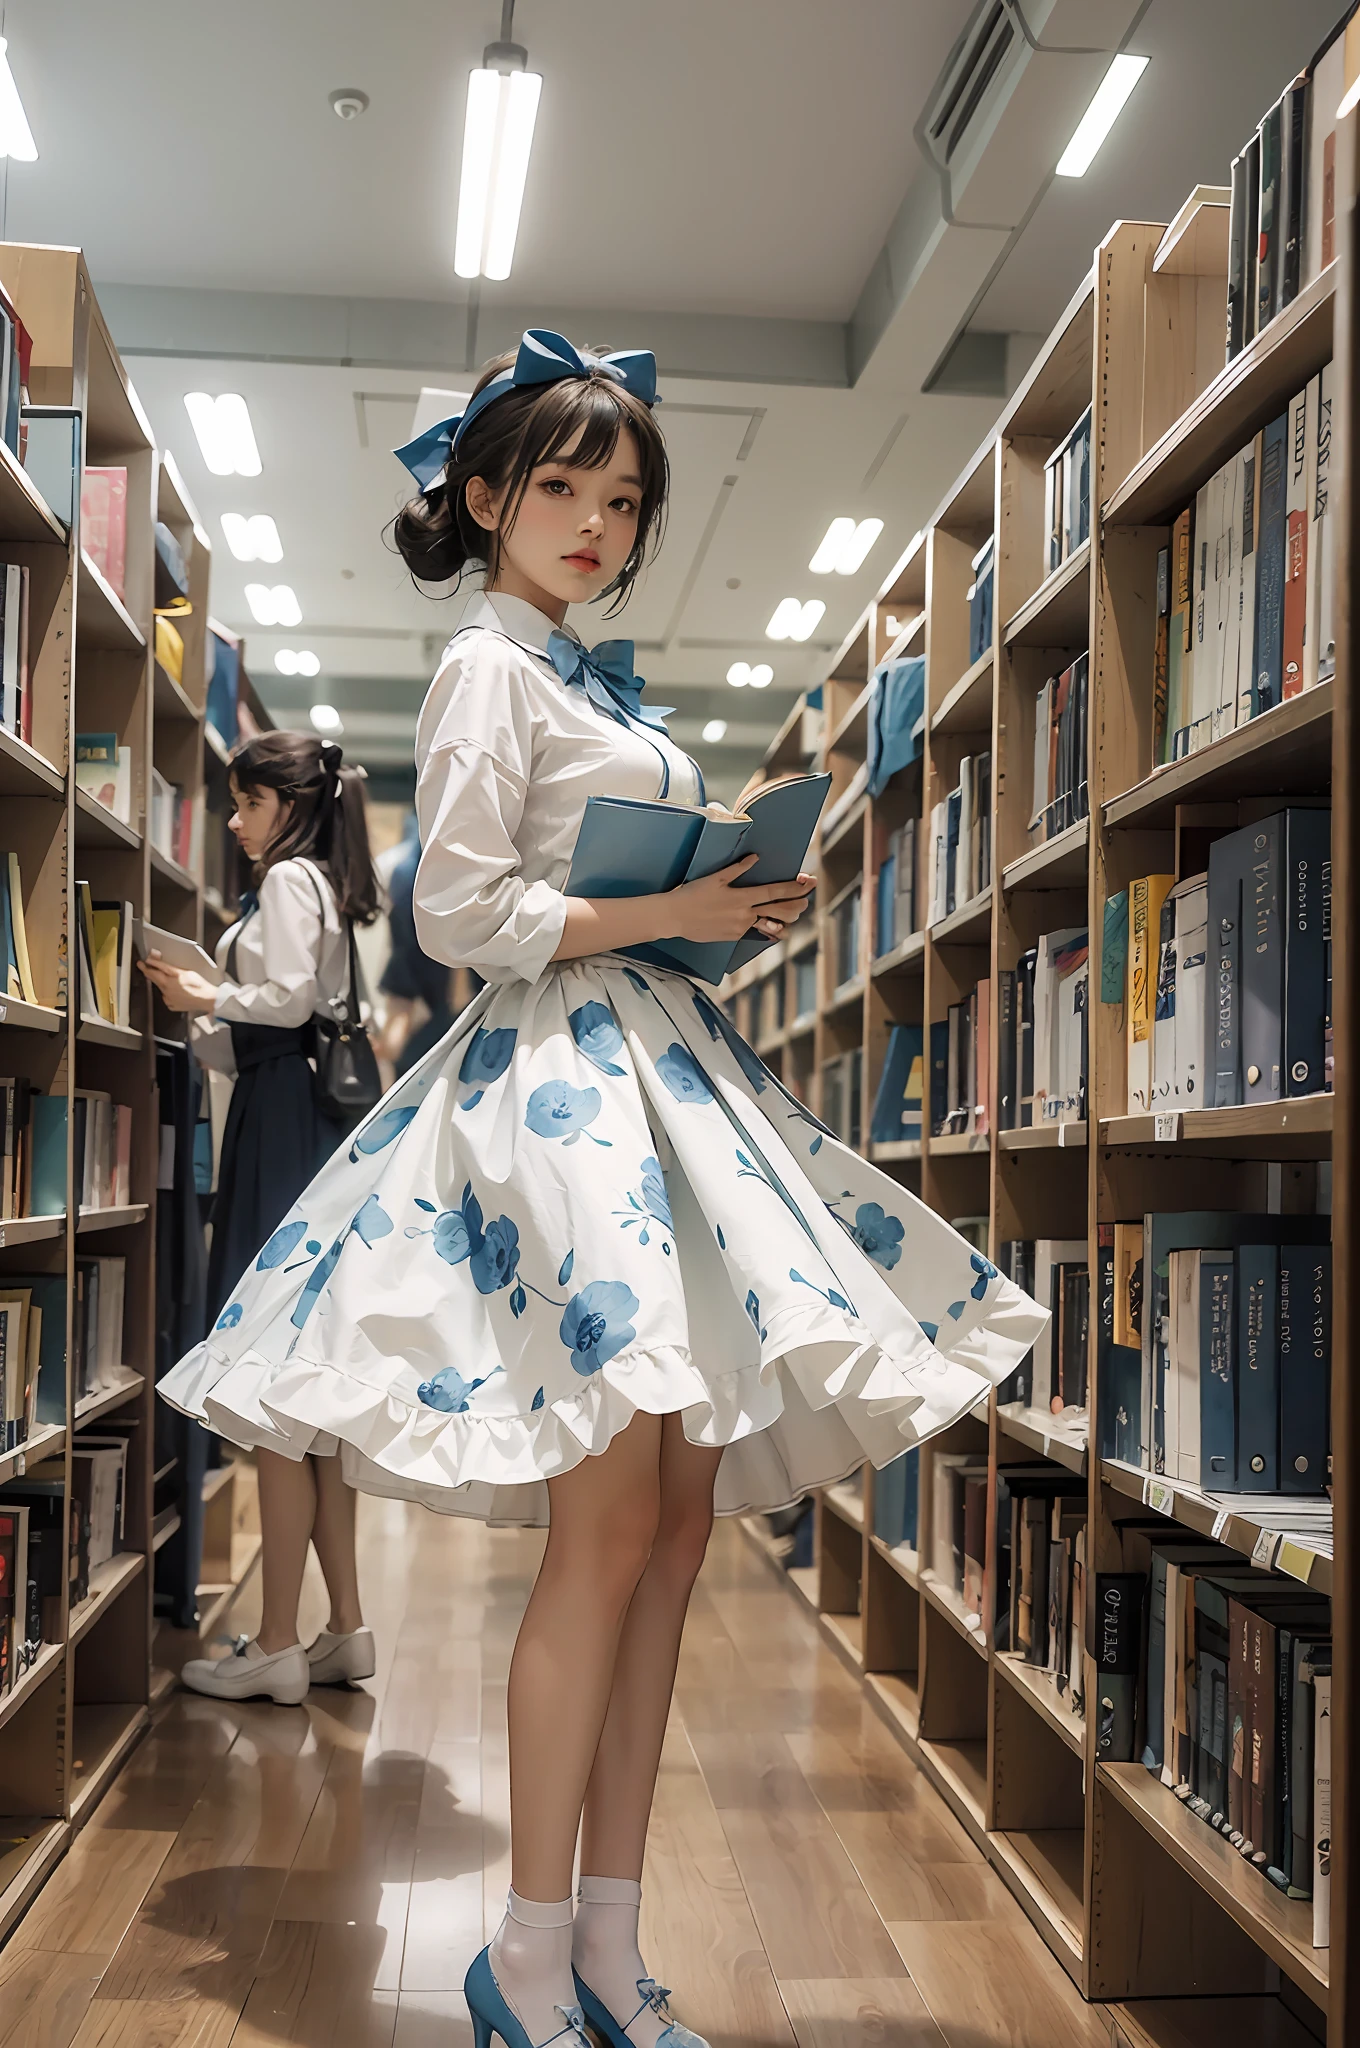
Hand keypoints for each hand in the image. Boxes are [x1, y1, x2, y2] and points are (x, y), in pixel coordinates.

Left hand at [139, 954, 218, 1014]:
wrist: (207, 999)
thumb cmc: (199, 985)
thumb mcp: (183, 971)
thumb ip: (168, 967)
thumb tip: (157, 963)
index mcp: (167, 981)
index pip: (153, 971)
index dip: (146, 966)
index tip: (142, 962)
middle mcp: (165, 991)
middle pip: (154, 980)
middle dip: (149, 972)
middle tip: (144, 967)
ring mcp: (168, 999)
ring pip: (160, 988)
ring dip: (160, 982)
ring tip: (169, 979)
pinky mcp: (172, 1005)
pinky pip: (166, 997)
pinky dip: (168, 993)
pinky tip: (176, 991)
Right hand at [667, 858, 814, 943]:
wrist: (675, 917)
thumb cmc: (692, 894)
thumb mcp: (715, 877)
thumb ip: (738, 869)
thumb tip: (755, 858)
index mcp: (742, 898)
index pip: (775, 892)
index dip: (795, 888)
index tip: (808, 883)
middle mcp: (745, 915)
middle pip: (781, 911)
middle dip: (798, 904)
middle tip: (807, 898)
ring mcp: (741, 928)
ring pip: (772, 924)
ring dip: (786, 918)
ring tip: (794, 912)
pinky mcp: (734, 937)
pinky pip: (756, 932)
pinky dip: (768, 927)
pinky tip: (775, 925)